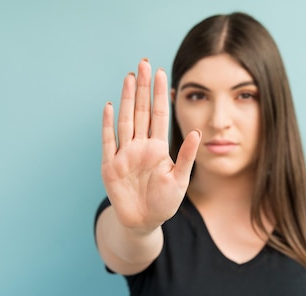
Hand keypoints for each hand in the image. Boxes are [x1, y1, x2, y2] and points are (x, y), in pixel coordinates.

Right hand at [101, 59, 200, 232]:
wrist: (144, 222)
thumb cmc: (164, 202)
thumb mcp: (180, 180)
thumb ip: (186, 157)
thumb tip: (197, 132)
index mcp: (158, 148)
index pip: (159, 115)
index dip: (160, 94)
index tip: (161, 73)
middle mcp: (140, 146)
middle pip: (142, 111)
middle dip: (143, 88)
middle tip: (143, 63)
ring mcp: (124, 154)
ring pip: (125, 120)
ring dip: (127, 99)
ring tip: (129, 78)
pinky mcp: (110, 166)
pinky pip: (108, 142)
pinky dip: (108, 125)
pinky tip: (110, 106)